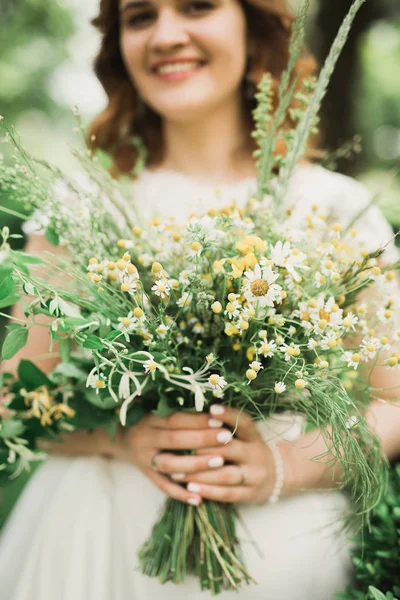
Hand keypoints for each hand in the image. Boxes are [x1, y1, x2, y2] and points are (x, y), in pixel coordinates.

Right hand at [118, 411, 240, 505]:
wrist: (119, 436)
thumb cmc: (147, 418)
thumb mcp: (156, 409)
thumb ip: (178, 408)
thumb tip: (212, 407)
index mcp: (149, 418)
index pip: (176, 418)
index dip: (198, 419)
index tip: (220, 419)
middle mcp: (144, 438)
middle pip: (175, 439)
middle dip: (202, 439)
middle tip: (227, 437)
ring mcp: (144, 459)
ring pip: (170, 465)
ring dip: (195, 465)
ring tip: (220, 462)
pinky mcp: (146, 475)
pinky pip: (163, 486)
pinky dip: (180, 494)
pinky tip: (199, 499)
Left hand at [182, 405, 285, 504]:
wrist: (277, 476)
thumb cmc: (247, 450)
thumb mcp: (243, 435)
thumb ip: (223, 426)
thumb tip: (194, 412)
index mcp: (253, 435)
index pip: (244, 422)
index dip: (228, 415)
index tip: (211, 408)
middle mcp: (256, 454)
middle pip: (230, 449)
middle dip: (203, 447)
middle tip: (178, 446)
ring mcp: (255, 476)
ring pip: (225, 474)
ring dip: (199, 473)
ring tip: (176, 472)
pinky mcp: (251, 495)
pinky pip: (227, 494)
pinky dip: (208, 491)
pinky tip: (190, 487)